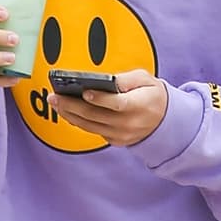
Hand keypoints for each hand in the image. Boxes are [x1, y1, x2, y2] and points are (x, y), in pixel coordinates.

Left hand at [50, 69, 168, 146]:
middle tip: (55, 96)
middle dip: (73, 105)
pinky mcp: (115, 140)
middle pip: (96, 116)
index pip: (117, 104)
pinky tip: (67, 111)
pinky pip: (93, 131)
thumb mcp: (146, 80)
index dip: (100, 99)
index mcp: (139, 106)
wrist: (164, 121)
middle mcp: (129, 124)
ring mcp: (121, 135)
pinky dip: (79, 121)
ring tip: (56, 103)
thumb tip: (107, 80)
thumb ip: (127, 79)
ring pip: (90, 126)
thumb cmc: (152, 95)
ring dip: (70, 115)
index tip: (84, 91)